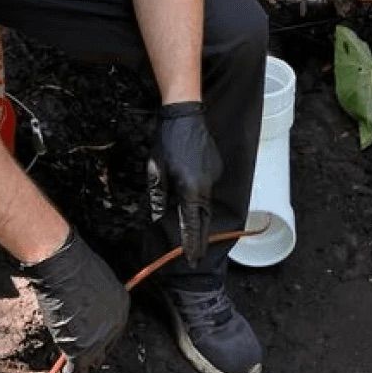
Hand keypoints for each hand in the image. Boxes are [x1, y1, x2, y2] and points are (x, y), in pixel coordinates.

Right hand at [21, 229, 128, 372]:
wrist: (64, 268)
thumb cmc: (74, 266)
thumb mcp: (96, 280)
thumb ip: (97, 300)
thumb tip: (87, 309)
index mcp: (122, 305)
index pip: (114, 329)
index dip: (100, 336)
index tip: (90, 339)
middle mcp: (115, 324)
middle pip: (105, 348)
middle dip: (94, 352)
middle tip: (81, 354)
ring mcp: (99, 338)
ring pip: (91, 361)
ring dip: (81, 362)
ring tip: (72, 363)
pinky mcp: (82, 349)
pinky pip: (77, 368)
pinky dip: (70, 370)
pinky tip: (65, 370)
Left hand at [146, 101, 222, 264]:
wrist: (185, 113)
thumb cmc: (167, 141)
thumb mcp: (155, 170)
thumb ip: (157, 196)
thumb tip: (156, 216)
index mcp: (190, 188)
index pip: (192, 223)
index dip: (191, 242)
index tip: (191, 258)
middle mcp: (206, 185)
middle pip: (204, 218)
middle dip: (200, 238)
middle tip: (195, 256)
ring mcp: (214, 176)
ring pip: (206, 203)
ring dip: (198, 215)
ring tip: (191, 230)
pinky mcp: (216, 168)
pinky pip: (208, 188)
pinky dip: (199, 195)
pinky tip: (189, 189)